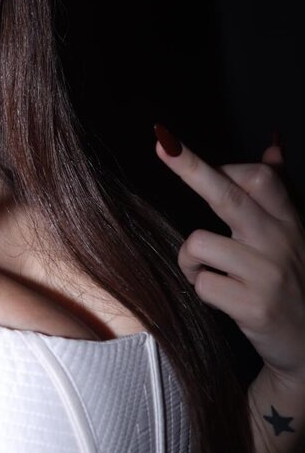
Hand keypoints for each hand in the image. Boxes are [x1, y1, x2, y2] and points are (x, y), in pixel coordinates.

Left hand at [154, 125, 304, 384]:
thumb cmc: (294, 283)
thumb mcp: (295, 234)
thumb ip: (280, 192)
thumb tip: (272, 145)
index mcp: (289, 221)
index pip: (259, 178)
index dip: (225, 165)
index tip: (187, 153)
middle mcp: (280, 242)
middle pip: (227, 196)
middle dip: (190, 168)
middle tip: (162, 145)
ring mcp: (267, 274)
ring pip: (199, 243)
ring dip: (191, 259)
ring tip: (210, 272)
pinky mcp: (253, 307)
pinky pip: (201, 283)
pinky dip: (202, 288)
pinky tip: (222, 298)